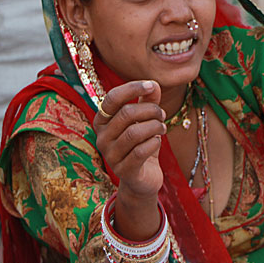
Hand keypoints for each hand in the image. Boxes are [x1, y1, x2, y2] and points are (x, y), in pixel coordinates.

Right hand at [93, 80, 165, 198]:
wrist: (142, 178)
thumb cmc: (141, 144)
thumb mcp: (144, 120)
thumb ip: (147, 101)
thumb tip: (154, 84)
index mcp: (102, 121)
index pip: (112, 98)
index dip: (132, 88)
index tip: (151, 85)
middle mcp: (101, 137)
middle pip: (126, 114)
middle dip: (150, 110)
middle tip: (162, 114)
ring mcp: (110, 156)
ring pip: (134, 132)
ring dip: (155, 126)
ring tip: (162, 127)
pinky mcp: (123, 171)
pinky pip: (140, 151)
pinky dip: (154, 142)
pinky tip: (157, 141)